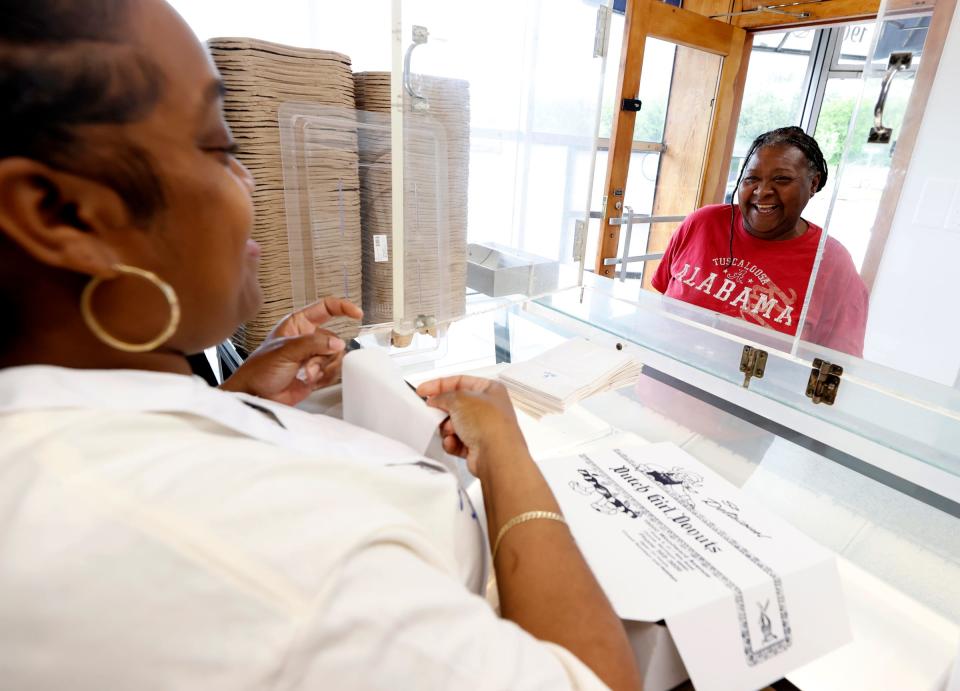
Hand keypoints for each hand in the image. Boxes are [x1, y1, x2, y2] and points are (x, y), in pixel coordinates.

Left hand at [221, 297, 361, 404]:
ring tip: (306, 374)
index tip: (357, 314)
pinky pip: (333, 373)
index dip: (343, 308)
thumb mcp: (285, 351)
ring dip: (323, 368)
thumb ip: (313, 344)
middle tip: (309, 363)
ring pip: (335, 358)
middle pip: (334, 339)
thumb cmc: (259, 369)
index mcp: (298, 324)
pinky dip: (324, 378)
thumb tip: (337, 343)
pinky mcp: (316, 374)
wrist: (255, 395)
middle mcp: (308, 338)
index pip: (326, 308)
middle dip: (325, 354)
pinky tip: (309, 380)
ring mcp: (312, 357)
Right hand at [417, 375, 528, 474]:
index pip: (460, 381)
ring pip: (453, 425)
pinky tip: (455, 442)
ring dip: (447, 428)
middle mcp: (489, 408)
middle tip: (434, 411)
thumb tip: (436, 399)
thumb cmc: (490, 424)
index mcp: (490, 389)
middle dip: (443, 411)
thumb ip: (443, 395)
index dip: (439, 384)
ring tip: (451, 430)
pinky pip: (455, 441)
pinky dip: (452, 442)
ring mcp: (483, 428)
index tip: (423, 390)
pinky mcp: (477, 446)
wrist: (496, 455)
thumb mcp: (459, 399)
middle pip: (456, 405)